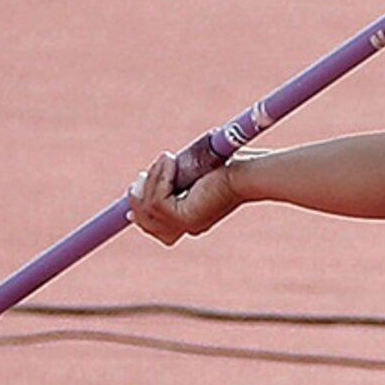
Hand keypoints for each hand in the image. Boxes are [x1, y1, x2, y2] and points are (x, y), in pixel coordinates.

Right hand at [127, 150, 241, 245]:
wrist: (252, 171)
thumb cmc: (235, 164)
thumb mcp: (197, 168)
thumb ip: (177, 175)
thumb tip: (144, 179)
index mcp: (194, 217)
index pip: (158, 226)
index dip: (141, 211)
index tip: (133, 191)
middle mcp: (190, 225)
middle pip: (147, 223)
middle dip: (139, 198)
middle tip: (141, 176)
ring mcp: (187, 224)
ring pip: (148, 209)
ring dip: (152, 180)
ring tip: (166, 159)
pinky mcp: (185, 218)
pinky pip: (157, 200)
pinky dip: (159, 178)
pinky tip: (170, 161)